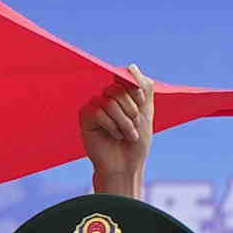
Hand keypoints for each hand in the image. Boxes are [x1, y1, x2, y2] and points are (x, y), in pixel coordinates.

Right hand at [80, 75, 156, 195]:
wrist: (126, 166)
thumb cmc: (137, 143)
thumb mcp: (147, 111)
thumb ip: (144, 87)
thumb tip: (131, 66)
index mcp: (122, 95)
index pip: (124, 78)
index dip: (134, 89)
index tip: (141, 103)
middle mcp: (107, 98)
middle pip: (117, 89)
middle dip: (131, 109)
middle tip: (135, 126)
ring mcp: (95, 106)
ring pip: (109, 101)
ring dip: (124, 121)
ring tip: (128, 135)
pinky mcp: (85, 117)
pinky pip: (98, 111)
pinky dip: (111, 126)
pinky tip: (114, 136)